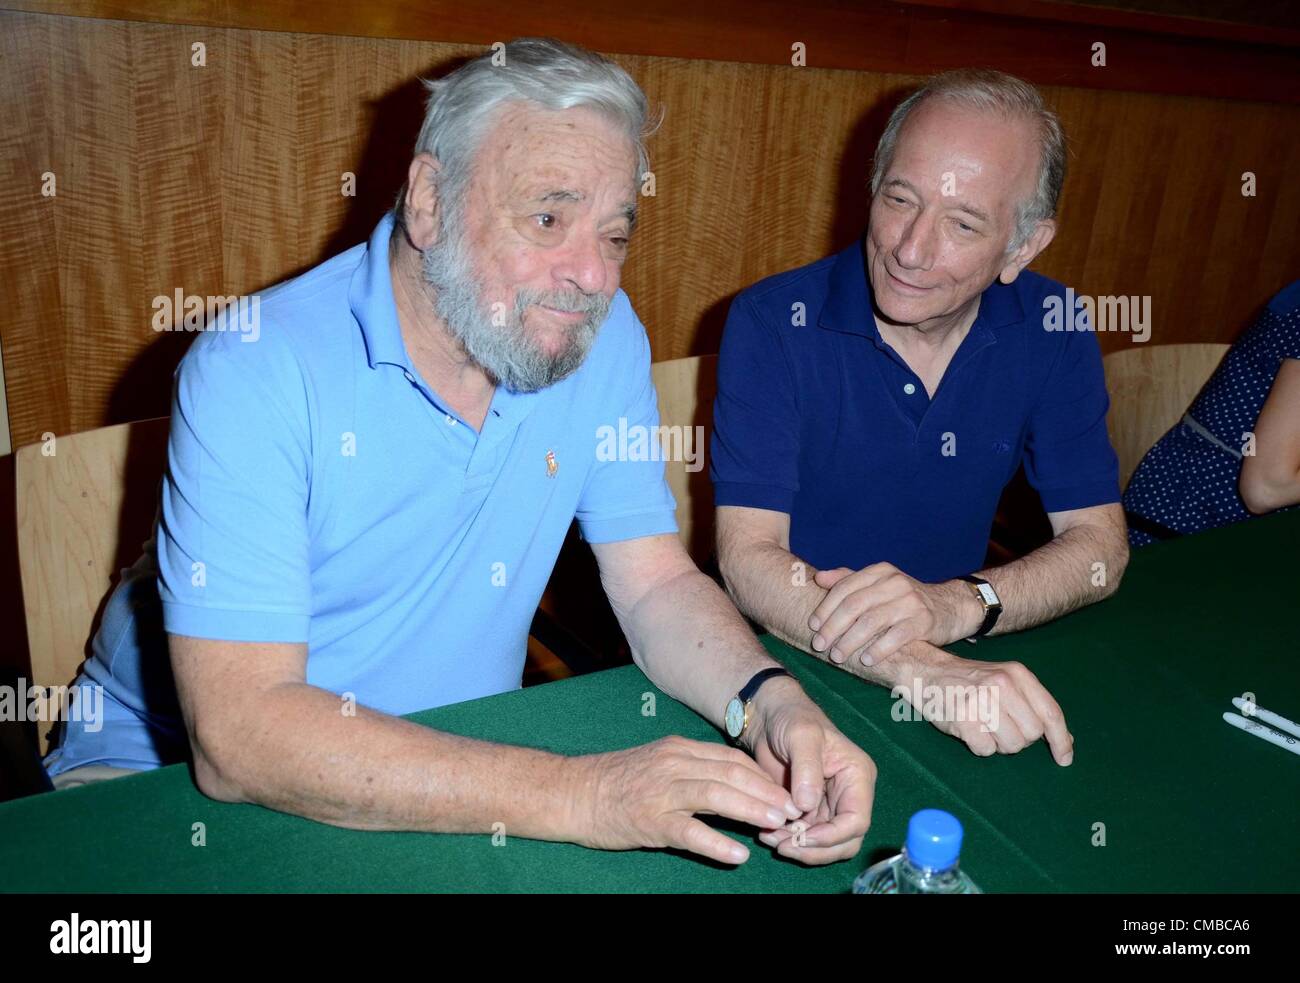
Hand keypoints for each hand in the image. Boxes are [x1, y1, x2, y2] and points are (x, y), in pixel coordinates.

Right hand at [571, 736, 803, 863]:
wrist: (575, 792)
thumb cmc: (618, 780)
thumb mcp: (659, 762)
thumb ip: (693, 768)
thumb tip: (734, 783)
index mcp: (679, 749)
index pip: (732, 758)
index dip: (763, 776)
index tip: (785, 792)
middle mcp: (675, 764)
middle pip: (732, 773)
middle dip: (767, 792)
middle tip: (793, 810)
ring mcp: (663, 791)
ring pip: (717, 795)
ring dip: (752, 810)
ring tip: (777, 825)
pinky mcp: (651, 820)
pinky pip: (690, 832)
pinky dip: (717, 843)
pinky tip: (738, 855)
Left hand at [746, 679, 876, 864]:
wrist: (768, 717)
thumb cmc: (791, 717)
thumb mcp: (801, 736)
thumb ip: (807, 768)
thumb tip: (807, 805)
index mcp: (857, 776)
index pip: (856, 820)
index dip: (832, 836)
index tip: (803, 837)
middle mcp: (848, 795)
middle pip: (844, 840)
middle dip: (815, 848)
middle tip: (783, 846)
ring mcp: (828, 806)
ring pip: (824, 844)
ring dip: (799, 848)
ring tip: (770, 838)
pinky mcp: (808, 811)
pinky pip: (805, 837)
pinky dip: (788, 841)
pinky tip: (767, 833)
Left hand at [809, 563, 978, 664]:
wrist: (949, 607)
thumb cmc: (904, 599)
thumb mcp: (879, 584)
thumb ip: (849, 580)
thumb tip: (818, 578)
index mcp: (880, 572)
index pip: (845, 587)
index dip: (826, 607)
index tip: (812, 625)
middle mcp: (894, 582)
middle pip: (855, 605)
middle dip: (833, 627)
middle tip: (819, 645)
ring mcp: (911, 601)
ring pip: (872, 621)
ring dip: (850, 641)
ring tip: (837, 656)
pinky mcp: (924, 620)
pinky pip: (896, 636)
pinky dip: (878, 649)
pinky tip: (866, 660)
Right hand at [892, 641, 1073, 764]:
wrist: (926, 672)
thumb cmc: (969, 682)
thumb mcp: (1005, 682)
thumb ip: (1033, 706)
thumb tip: (1065, 740)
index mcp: (1017, 674)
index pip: (1050, 713)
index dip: (1060, 740)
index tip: (1064, 758)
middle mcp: (1002, 685)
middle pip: (1032, 735)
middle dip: (1019, 738)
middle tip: (999, 726)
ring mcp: (981, 700)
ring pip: (1011, 746)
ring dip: (999, 744)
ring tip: (982, 726)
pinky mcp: (963, 718)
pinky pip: (986, 750)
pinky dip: (979, 746)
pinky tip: (969, 730)